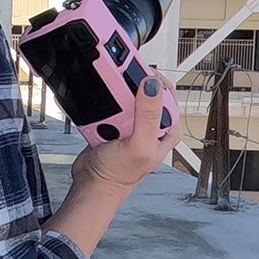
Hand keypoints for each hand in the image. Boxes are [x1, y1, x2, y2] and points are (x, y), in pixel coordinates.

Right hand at [68, 75, 177, 201]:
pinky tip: (98, 117)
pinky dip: (100, 106)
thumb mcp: (140, 144)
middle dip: (126, 88)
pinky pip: (106, 104)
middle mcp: (150, 123)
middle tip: (116, 90)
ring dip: (111, 99)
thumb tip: (152, 86)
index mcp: (166, 127)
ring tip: (107, 117)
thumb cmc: (119, 175)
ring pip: (122, 95)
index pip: (164, 92)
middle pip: (141, 89)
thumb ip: (148, 115)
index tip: (134, 72)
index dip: (151, 79)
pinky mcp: (113, 122)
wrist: (93, 185)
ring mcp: (131, 122)